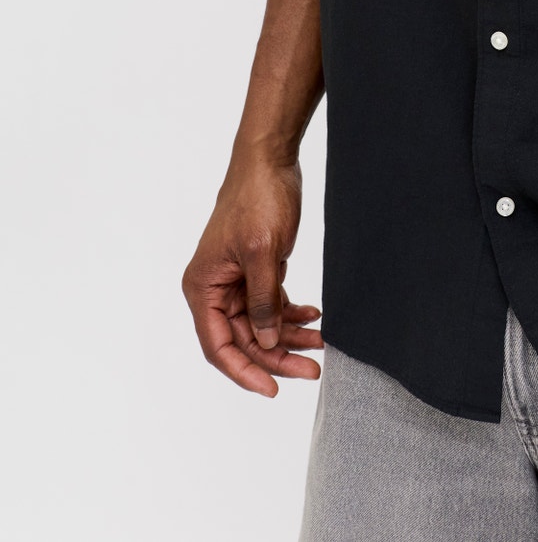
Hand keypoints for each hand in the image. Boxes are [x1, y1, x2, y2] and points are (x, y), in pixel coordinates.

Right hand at [182, 156, 322, 396]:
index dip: (244, 371)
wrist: (270, 160)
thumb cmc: (257, 198)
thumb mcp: (262, 251)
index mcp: (203, 287)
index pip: (218, 346)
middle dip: (278, 356)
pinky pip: (273, 303)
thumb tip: (268, 342)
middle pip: (244, 339)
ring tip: (322, 342)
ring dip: (290, 335)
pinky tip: (315, 316)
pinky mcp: (258, 269)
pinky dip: (293, 312)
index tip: (272, 389)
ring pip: (262, 324)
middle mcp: (215, 289)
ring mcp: (237, 281)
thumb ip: (264, 300)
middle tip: (312, 369)